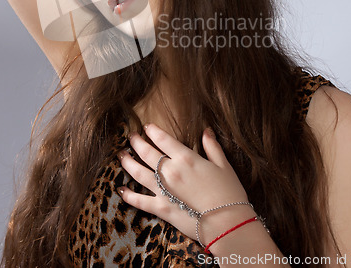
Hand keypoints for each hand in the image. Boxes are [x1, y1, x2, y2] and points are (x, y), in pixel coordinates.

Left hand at [117, 123, 248, 241]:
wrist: (227, 223)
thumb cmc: (229, 193)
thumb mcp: (223, 165)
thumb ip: (212, 146)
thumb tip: (206, 131)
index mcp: (186, 158)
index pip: (163, 139)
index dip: (153, 131)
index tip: (147, 126)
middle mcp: (171, 171)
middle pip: (147, 153)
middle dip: (137, 142)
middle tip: (131, 137)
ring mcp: (164, 190)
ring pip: (139, 173)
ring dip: (128, 163)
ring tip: (121, 155)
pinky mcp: (161, 208)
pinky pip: (140, 201)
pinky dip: (129, 196)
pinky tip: (121, 190)